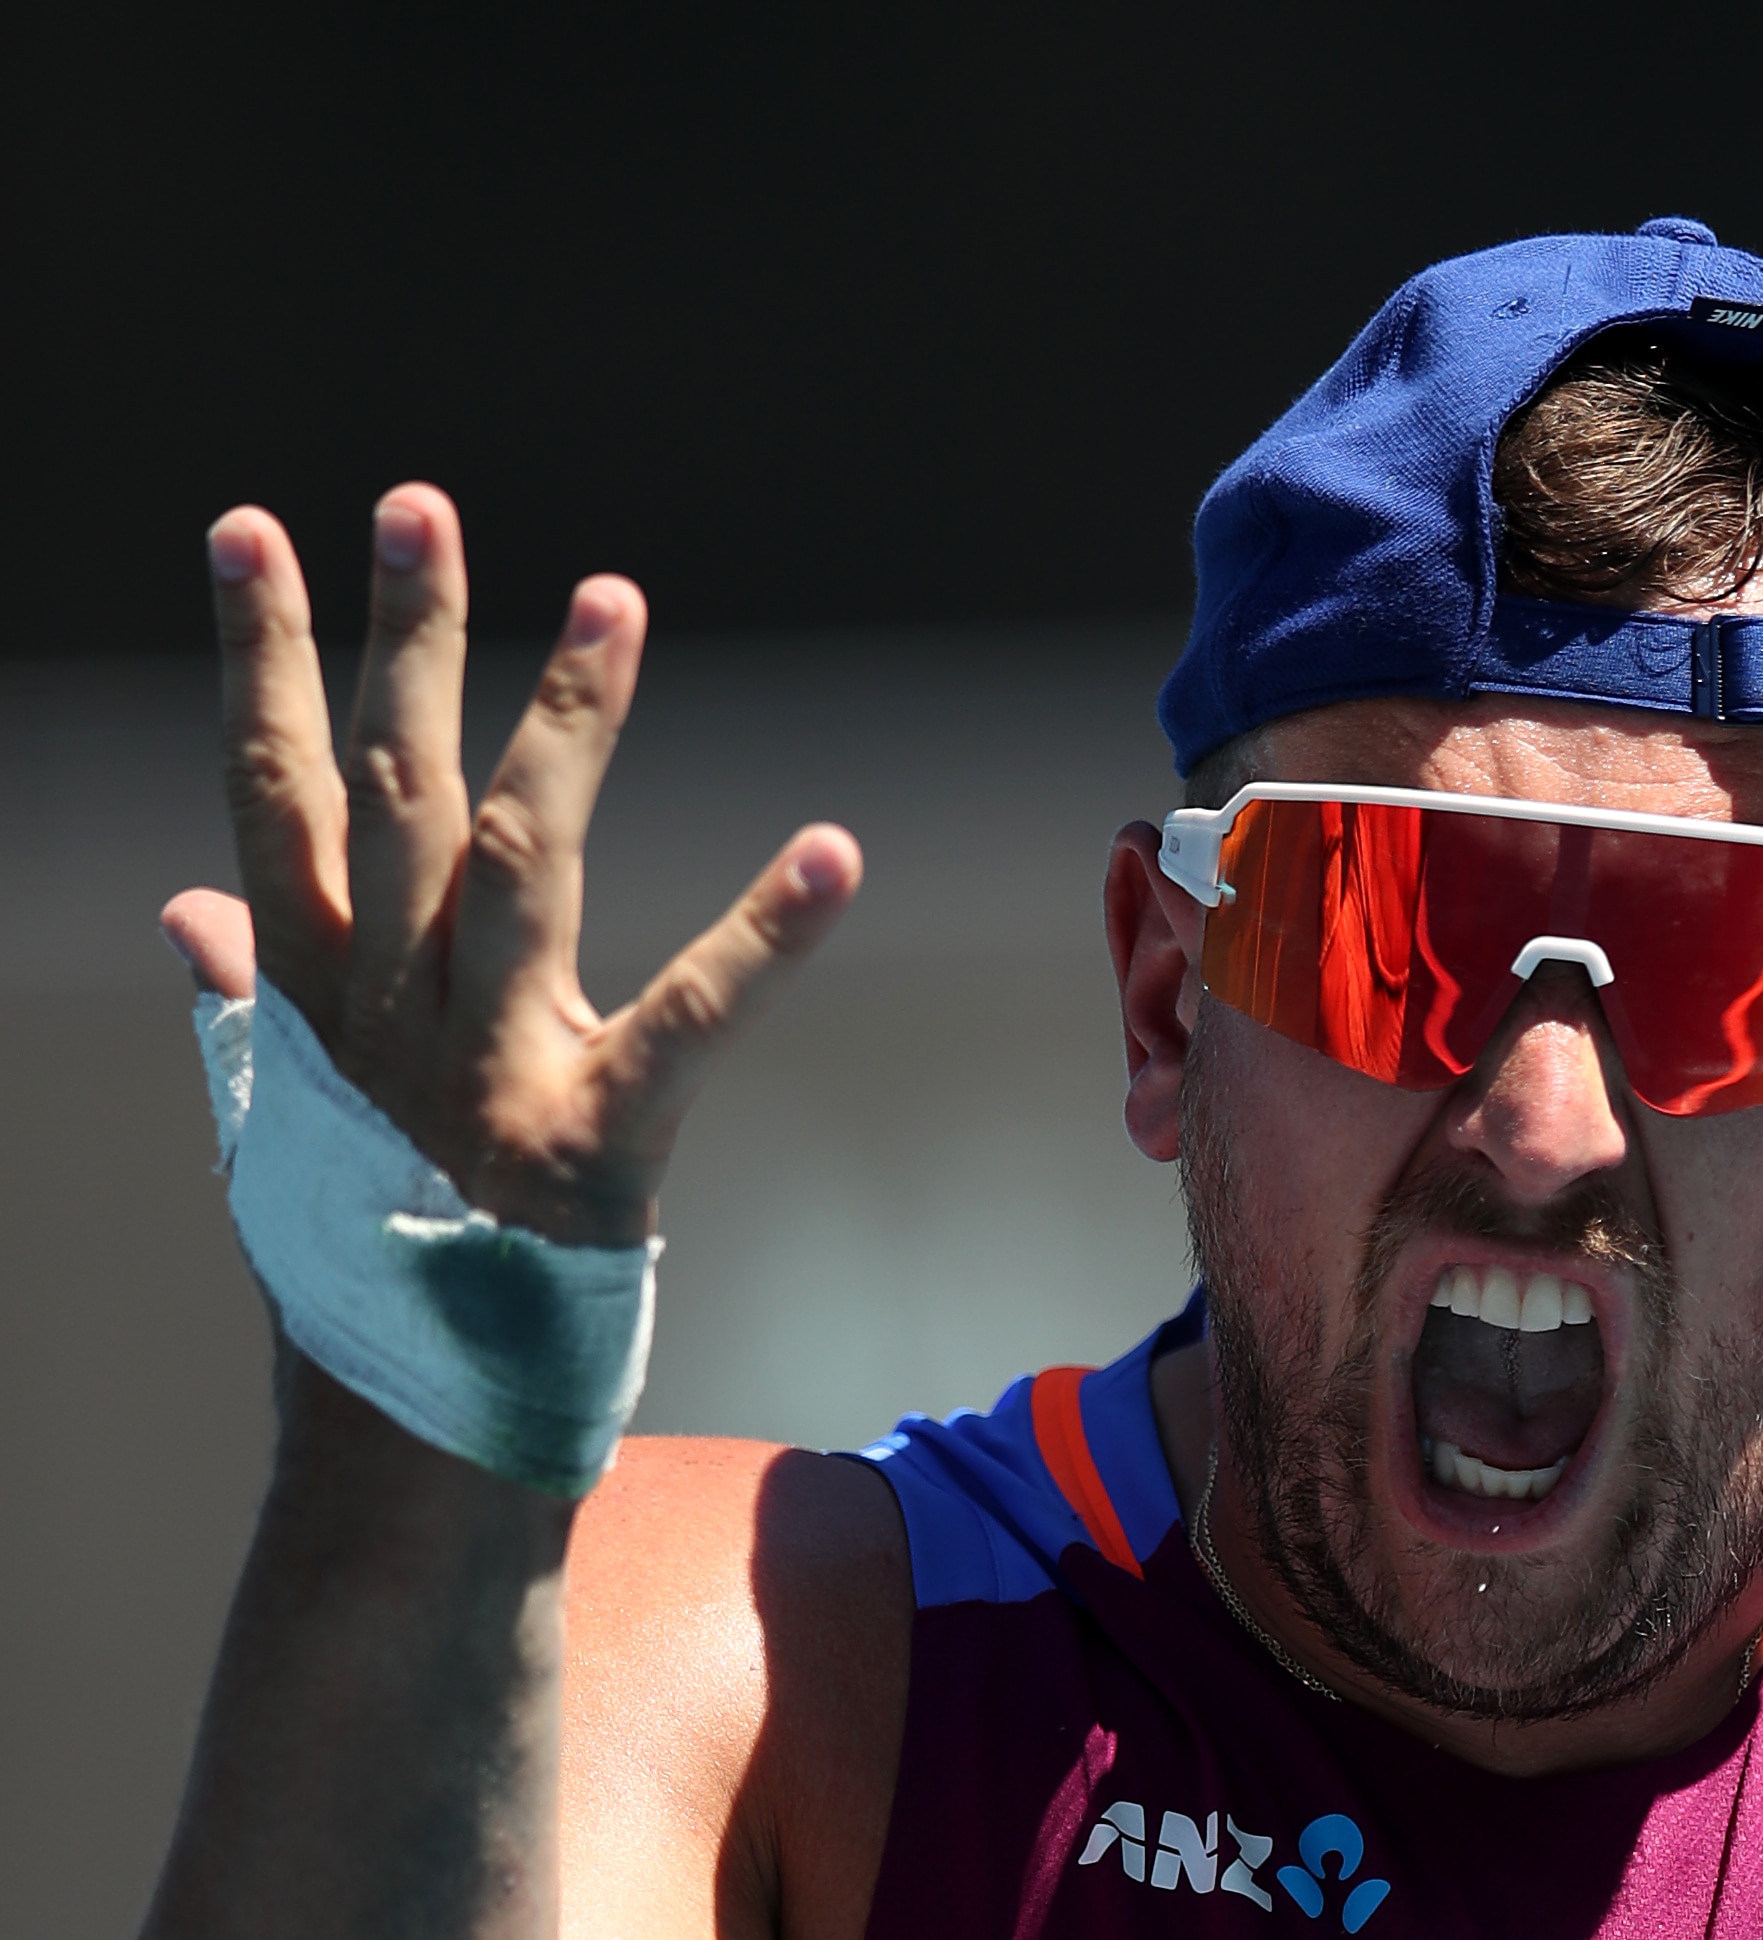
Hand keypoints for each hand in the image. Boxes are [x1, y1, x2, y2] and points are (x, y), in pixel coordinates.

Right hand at [164, 483, 860, 1245]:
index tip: (249, 533)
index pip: (270, 792)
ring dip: (564, 722)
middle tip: (415, 502)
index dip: (260, 658)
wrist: (401, 1452)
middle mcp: (386, 1014)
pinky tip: (833, 846)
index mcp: (311, 1000)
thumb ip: (245, 1004)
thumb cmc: (357, 1279)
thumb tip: (192, 906)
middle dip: (398, 639)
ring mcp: (487, 1071)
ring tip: (612, 596)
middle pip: (384, 791)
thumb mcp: (276, 1130)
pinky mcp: (596, 1140)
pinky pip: (693, 1017)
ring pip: (517, 857)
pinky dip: (766, 934)